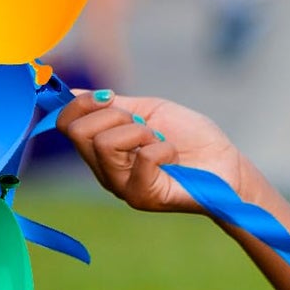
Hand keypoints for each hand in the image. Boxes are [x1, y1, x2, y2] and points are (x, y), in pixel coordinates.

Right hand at [57, 90, 247, 213]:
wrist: (225, 163)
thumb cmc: (190, 137)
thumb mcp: (148, 111)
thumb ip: (112, 105)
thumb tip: (72, 93)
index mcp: (101, 150)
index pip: (65, 124)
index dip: (83, 103)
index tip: (110, 97)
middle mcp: (104, 171)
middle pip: (78, 132)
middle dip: (115, 115)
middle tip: (144, 126)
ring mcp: (121, 186)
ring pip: (105, 144)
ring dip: (140, 132)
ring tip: (159, 141)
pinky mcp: (142, 196)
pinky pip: (141, 158)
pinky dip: (162, 147)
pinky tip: (172, 156)